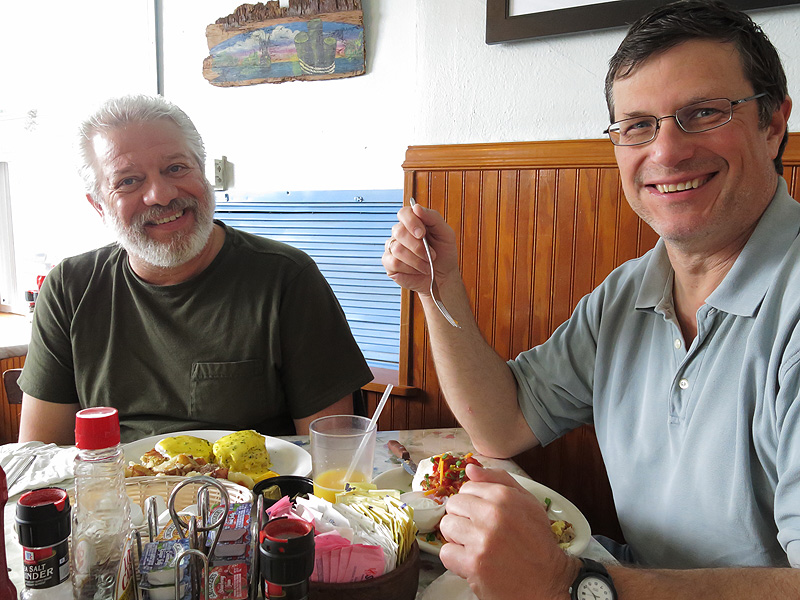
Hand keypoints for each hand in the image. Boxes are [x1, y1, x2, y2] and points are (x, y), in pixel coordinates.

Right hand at [382, 202, 459, 296]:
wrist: (443, 276)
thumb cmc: (444, 253)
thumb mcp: (445, 233)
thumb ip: (433, 217)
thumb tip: (416, 207)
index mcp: (413, 222)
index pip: (404, 213)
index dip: (411, 222)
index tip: (422, 234)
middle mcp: (400, 233)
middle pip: (399, 231)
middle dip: (418, 247)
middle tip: (432, 255)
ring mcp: (392, 247)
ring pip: (398, 249)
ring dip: (417, 260)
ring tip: (427, 265)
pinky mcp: (388, 263)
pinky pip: (394, 263)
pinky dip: (410, 268)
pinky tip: (416, 270)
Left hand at [438, 464, 579, 599]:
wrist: (546, 583)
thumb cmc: (537, 544)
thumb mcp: (527, 503)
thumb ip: (499, 480)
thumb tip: (470, 469)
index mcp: (504, 496)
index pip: (467, 487)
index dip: (473, 503)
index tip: (482, 515)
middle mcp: (492, 514)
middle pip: (453, 505)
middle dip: (462, 518)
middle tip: (478, 531)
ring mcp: (481, 539)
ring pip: (446, 526)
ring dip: (457, 538)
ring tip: (474, 545)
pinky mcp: (473, 564)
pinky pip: (446, 552)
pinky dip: (456, 559)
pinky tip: (472, 561)